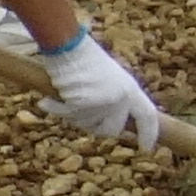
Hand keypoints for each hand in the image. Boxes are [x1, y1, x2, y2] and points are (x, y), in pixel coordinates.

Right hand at [37, 27, 166, 149]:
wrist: (68, 47)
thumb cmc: (85, 59)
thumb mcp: (111, 78)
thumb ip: (117, 99)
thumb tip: (115, 126)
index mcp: (131, 89)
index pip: (148, 117)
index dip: (149, 134)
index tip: (146, 148)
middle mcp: (121, 98)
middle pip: (112, 130)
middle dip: (97, 128)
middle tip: (82, 117)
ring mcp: (103, 103)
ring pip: (87, 125)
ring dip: (73, 115)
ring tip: (66, 96)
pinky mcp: (84, 104)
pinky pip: (68, 117)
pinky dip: (55, 110)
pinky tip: (46, 102)